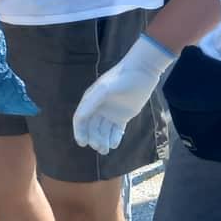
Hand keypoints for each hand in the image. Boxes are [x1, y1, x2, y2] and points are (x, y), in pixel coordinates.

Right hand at [73, 34, 175, 154]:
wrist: (142, 71)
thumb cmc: (121, 78)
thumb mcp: (104, 89)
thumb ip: (91, 103)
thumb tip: (78, 118)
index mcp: (90, 100)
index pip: (81, 119)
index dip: (79, 131)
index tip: (83, 143)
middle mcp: (98, 108)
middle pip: (91, 128)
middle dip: (93, 138)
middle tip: (99, 147)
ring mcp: (111, 113)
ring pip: (103, 131)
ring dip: (102, 141)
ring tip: (106, 149)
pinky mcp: (123, 117)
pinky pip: (116, 131)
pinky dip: (114, 138)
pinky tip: (114, 144)